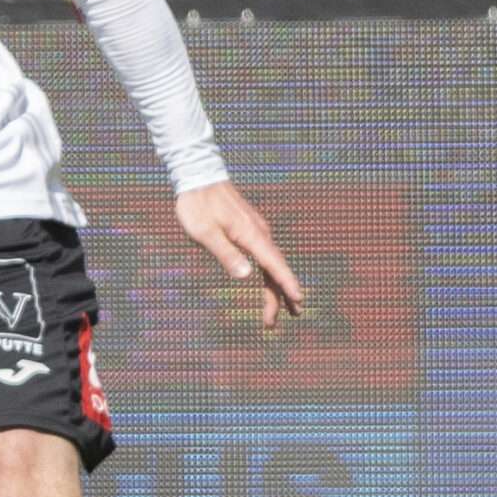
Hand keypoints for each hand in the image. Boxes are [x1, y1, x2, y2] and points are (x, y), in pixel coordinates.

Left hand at [176, 183, 305, 328]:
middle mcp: (259, 232)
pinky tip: (268, 282)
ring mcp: (256, 230)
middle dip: (279, 296)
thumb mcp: (205, 233)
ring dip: (275, 287)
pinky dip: (269, 272)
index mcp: (251, 235)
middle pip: (274, 269)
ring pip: (271, 263)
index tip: (299, 300)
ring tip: (282, 309)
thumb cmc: (197, 206)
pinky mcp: (249, 228)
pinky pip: (265, 255)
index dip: (287, 284)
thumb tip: (246, 276)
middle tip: (280, 320)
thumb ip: (226, 254)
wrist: (198, 176)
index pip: (274, 264)